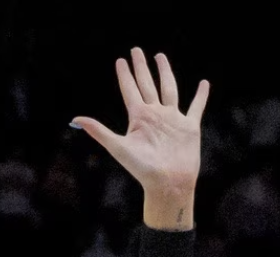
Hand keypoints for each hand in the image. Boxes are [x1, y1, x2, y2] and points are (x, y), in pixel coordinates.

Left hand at [71, 49, 207, 229]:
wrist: (167, 183)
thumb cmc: (143, 170)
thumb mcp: (118, 147)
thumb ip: (99, 131)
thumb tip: (75, 119)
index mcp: (139, 118)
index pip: (130, 90)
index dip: (124, 75)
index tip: (120, 60)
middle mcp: (155, 115)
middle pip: (147, 84)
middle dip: (141, 68)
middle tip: (136, 50)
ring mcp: (172, 120)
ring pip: (169, 89)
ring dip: (165, 73)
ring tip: (160, 57)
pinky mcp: (189, 127)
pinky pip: (196, 107)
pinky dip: (200, 96)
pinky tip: (204, 83)